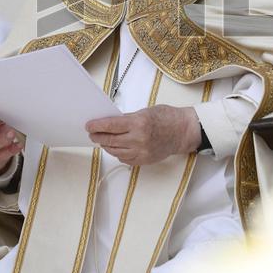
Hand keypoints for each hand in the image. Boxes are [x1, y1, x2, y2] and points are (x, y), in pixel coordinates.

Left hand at [86, 105, 201, 165]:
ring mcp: (141, 152)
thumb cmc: (167, 118)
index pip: (111, 125)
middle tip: (92, 134)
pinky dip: (117, 153)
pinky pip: (124, 158)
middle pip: (110, 140)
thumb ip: (128, 118)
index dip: (97, 126)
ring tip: (103, 140)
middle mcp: (139, 139)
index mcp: (139, 123)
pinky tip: (116, 147)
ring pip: (115, 151)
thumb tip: (110, 123)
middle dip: (98, 137)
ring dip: (106, 146)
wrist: (183, 132)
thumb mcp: (145, 112)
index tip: (89, 126)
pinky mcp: (144, 160)